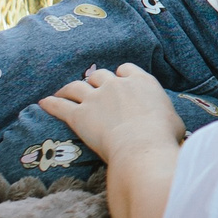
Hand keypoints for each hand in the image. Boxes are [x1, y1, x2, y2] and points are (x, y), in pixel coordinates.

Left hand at [39, 63, 184, 166]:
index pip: (126, 69)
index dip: (121, 76)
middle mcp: (116, 84)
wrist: (142, 147)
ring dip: (69, 89)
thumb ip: (166, 116)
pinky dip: (50, 103)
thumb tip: (173, 126)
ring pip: (76, 86)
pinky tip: (42, 103)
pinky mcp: (79, 115)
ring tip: (63, 92)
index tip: (119, 82)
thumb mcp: (175, 121)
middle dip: (95, 82)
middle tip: (91, 90)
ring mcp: (95, 98)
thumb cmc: (163, 137)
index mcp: (141, 82)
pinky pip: (60, 105)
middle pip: (99, 75)